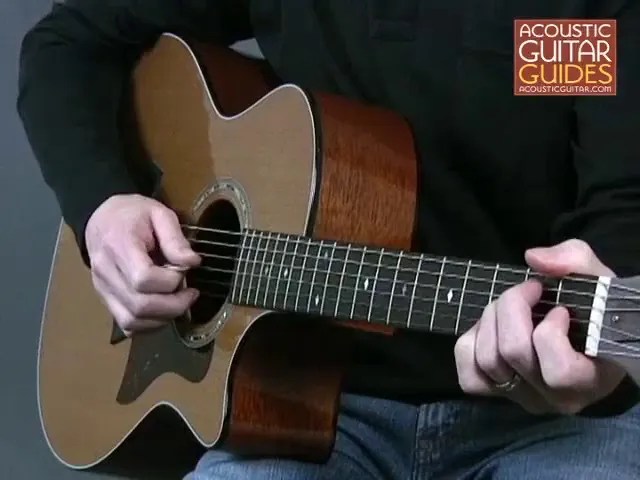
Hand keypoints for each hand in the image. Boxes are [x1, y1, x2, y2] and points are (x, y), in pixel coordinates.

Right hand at [85, 194, 200, 335]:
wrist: (101, 218)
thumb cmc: (133, 214)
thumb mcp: (159, 214)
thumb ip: (175, 239)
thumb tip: (192, 263)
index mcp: (119, 246)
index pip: (143, 278)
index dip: (170, 281)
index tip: (186, 271)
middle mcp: (106, 272)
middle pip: (139, 306)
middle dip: (173, 306)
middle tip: (191, 294)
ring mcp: (103, 289)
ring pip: (132, 321)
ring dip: (163, 318)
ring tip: (179, 302)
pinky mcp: (105, 299)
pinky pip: (126, 324)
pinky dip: (148, 324)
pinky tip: (163, 310)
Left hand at [454, 239, 625, 414]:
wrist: (585, 334)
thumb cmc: (594, 312)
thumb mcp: (597, 281)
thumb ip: (575, 262)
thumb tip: (534, 258)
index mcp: (589, 379)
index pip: (560, 371)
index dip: (550, 331)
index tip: (559, 309)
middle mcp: (555, 398)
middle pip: (513, 353)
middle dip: (512, 307)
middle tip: (527, 291)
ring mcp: (523, 398)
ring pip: (487, 359)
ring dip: (491, 319)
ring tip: (509, 306)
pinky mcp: (496, 393)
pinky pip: (469, 375)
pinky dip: (472, 343)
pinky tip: (491, 328)